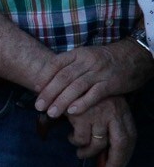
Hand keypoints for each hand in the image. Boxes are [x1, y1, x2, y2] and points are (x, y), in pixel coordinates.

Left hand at [35, 42, 153, 117]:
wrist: (132, 57)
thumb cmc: (103, 60)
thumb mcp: (84, 56)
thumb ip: (69, 65)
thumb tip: (47, 79)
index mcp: (77, 53)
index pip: (56, 64)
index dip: (44, 76)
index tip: (34, 88)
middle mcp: (86, 62)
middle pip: (63, 78)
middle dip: (49, 93)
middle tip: (38, 106)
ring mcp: (99, 72)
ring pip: (76, 87)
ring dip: (62, 101)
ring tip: (51, 113)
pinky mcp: (111, 83)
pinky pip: (94, 94)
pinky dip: (82, 103)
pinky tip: (72, 112)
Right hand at [66, 96, 136, 166]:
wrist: (57, 78)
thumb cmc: (79, 94)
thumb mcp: (100, 103)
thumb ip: (108, 120)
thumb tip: (111, 150)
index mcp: (121, 108)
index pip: (131, 135)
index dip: (126, 153)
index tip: (120, 165)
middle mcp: (113, 111)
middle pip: (121, 143)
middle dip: (116, 161)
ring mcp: (98, 114)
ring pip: (98, 144)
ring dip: (88, 153)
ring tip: (81, 153)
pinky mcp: (81, 116)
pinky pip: (81, 139)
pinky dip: (76, 142)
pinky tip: (71, 137)